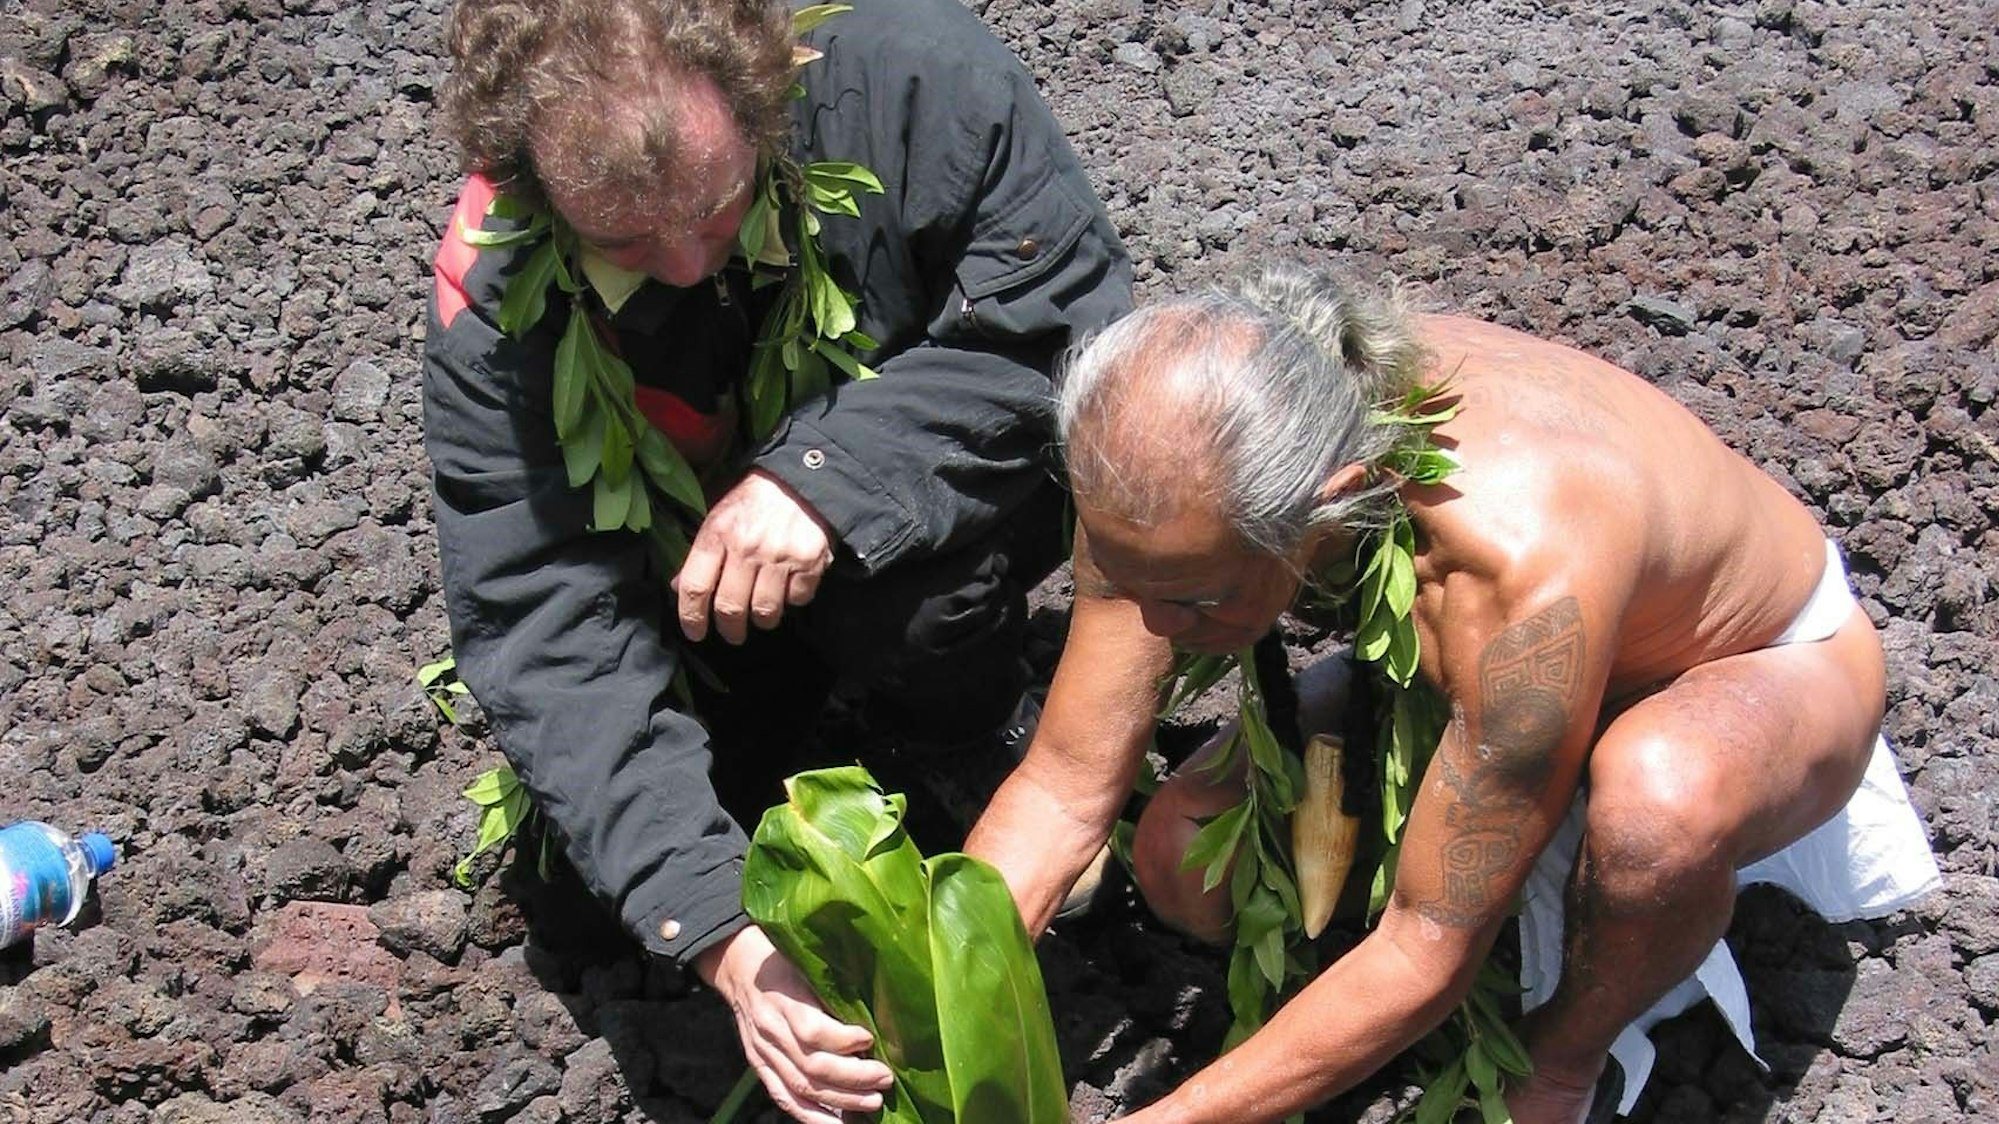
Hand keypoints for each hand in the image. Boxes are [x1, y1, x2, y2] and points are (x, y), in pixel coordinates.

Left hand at [674, 469, 832, 643]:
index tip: (695, 632)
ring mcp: (779, 556)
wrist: (800, 478)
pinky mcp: (809, 562)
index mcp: (717, 534)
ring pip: (765, 611)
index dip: (691, 617)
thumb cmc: (753, 499)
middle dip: (730, 629)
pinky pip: (797, 599)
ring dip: (763, 619)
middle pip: (730, 607)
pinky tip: (789, 586)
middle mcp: (746, 548)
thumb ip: (700, 552)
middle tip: (733, 634)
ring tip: (763, 613)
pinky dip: (793, 599)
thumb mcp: (717, 516)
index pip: (695, 587)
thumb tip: (678, 587)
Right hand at [695, 926, 892, 1122]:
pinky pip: (784, 1098)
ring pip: (801, 1087)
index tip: (870, 1039)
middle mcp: (771, 1029)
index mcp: (784, 997)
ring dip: (840, 1101)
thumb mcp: (807, 963)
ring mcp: (763, 1052)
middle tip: (884, 1078)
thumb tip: (877, 1012)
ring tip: (873, 1102)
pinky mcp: (760, 1067)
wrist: (738, 967)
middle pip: (811, 1065)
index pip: (811, 1029)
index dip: (843, 1040)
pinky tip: (838, 1123)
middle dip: (853, 1077)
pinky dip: (811, 1116)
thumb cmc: (784, 961)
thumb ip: (833, 988)